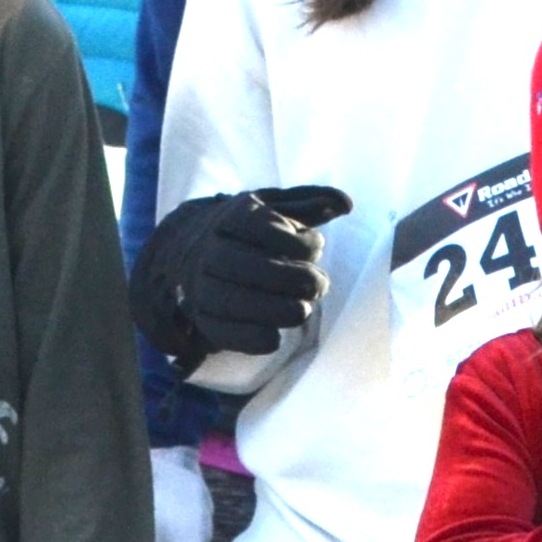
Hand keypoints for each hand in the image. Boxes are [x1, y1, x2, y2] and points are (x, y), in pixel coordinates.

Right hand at [130, 185, 352, 366]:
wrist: (195, 254)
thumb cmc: (249, 231)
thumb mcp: (275, 207)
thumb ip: (309, 203)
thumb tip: (346, 204)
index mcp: (232, 217)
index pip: (263, 228)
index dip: (299, 243)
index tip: (314, 248)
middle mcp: (211, 251)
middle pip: (249, 266)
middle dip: (293, 279)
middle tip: (319, 284)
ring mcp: (203, 286)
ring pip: (235, 301)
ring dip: (278, 310)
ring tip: (302, 309)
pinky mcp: (204, 318)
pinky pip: (226, 333)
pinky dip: (254, 338)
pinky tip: (276, 337)